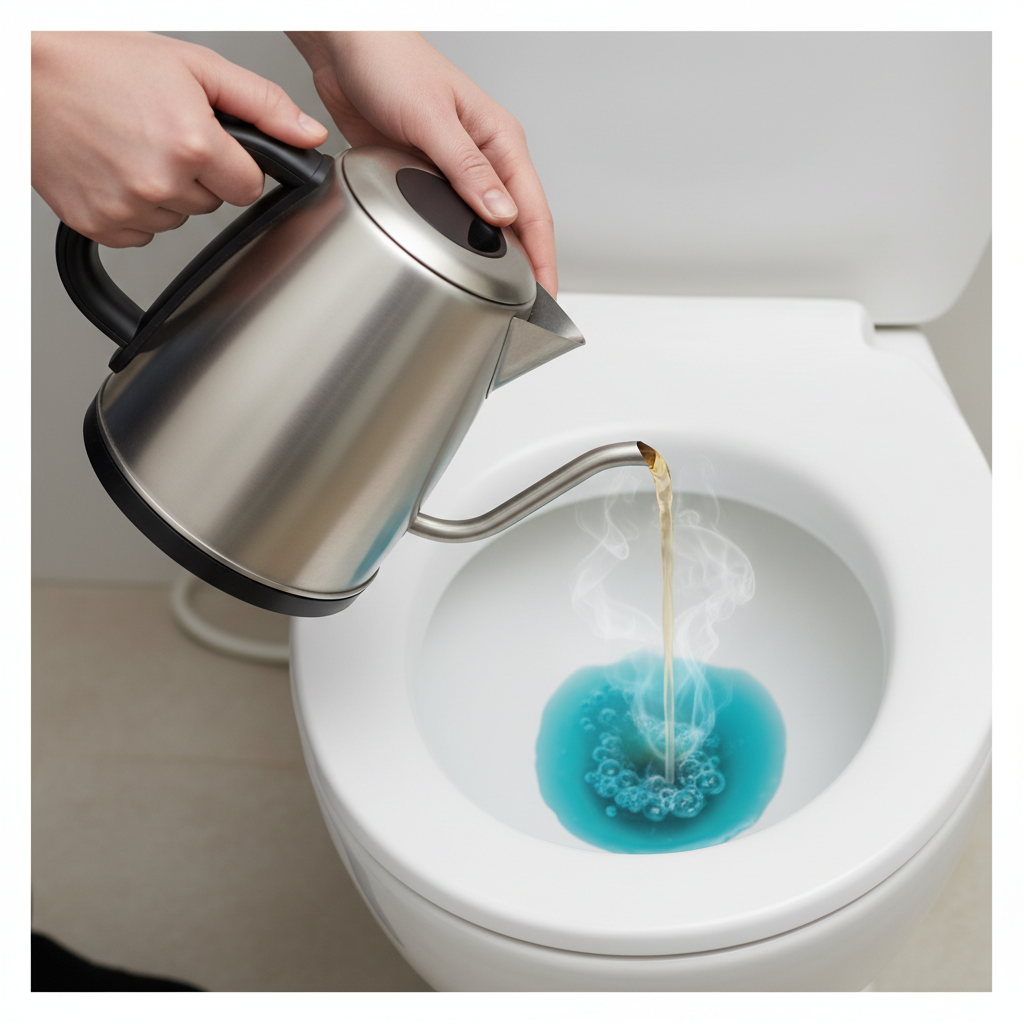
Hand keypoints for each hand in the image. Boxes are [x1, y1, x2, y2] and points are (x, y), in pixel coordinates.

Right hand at [31, 32, 328, 247]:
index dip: (236, 164)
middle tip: (163, 133)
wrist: (22, 75)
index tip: (215, 145)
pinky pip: (143, 232)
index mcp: (191, 142)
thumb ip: (261, 104)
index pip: (250, 186)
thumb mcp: (192, 66)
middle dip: (200, 174)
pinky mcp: (100, 225)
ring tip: (133, 145)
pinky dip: (135, 208)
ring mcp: (128, 208)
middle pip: (214, 203)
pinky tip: (115, 169)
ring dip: (167, 191)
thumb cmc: (96, 60)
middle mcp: (160, 181)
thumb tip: (309, 135)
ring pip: (180, 218)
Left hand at [287, 32, 556, 295]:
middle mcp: (485, 156)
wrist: (346, 48)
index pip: (534, 209)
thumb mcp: (432, 117)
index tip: (546, 292)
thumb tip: (500, 212)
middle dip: (525, 266)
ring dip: (492, 258)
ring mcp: (457, 170)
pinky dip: (458, 244)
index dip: (543, 256)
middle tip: (523, 307)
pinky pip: (452, 219)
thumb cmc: (391, 62)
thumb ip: (466, 168)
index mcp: (500, 139)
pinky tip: (457, 263)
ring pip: (485, 226)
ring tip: (496, 297)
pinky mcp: (429, 177)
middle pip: (517, 224)